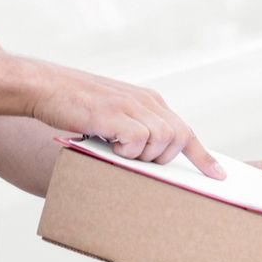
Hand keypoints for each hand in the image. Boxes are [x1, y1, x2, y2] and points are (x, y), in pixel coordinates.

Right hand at [24, 59, 224, 178]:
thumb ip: (134, 127)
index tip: (218, 175)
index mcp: (148, 100)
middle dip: (161, 158)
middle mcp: (146, 101)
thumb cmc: (73, 105)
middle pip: (177, 139)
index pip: (184, 130)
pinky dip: (125, 150)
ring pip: (161, 142)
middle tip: (131, 156)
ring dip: (140, 154)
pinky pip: (138, 142)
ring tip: (114, 146)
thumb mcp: (113, 113)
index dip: (202, 155)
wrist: (44, 86)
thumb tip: (149, 155)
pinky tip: (106, 141)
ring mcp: (132, 107)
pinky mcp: (117, 114)